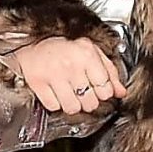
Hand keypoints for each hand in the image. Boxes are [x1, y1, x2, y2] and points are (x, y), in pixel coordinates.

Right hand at [6, 37, 125, 114]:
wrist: (31, 43)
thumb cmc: (63, 47)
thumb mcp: (91, 52)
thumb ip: (110, 72)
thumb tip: (121, 92)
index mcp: (87, 55)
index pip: (105, 89)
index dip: (104, 94)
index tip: (98, 91)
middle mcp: (71, 66)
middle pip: (90, 102)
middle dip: (88, 101)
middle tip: (83, 93)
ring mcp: (54, 76)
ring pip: (72, 108)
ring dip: (72, 105)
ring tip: (70, 95)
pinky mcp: (38, 84)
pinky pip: (54, 107)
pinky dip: (56, 104)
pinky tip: (56, 94)